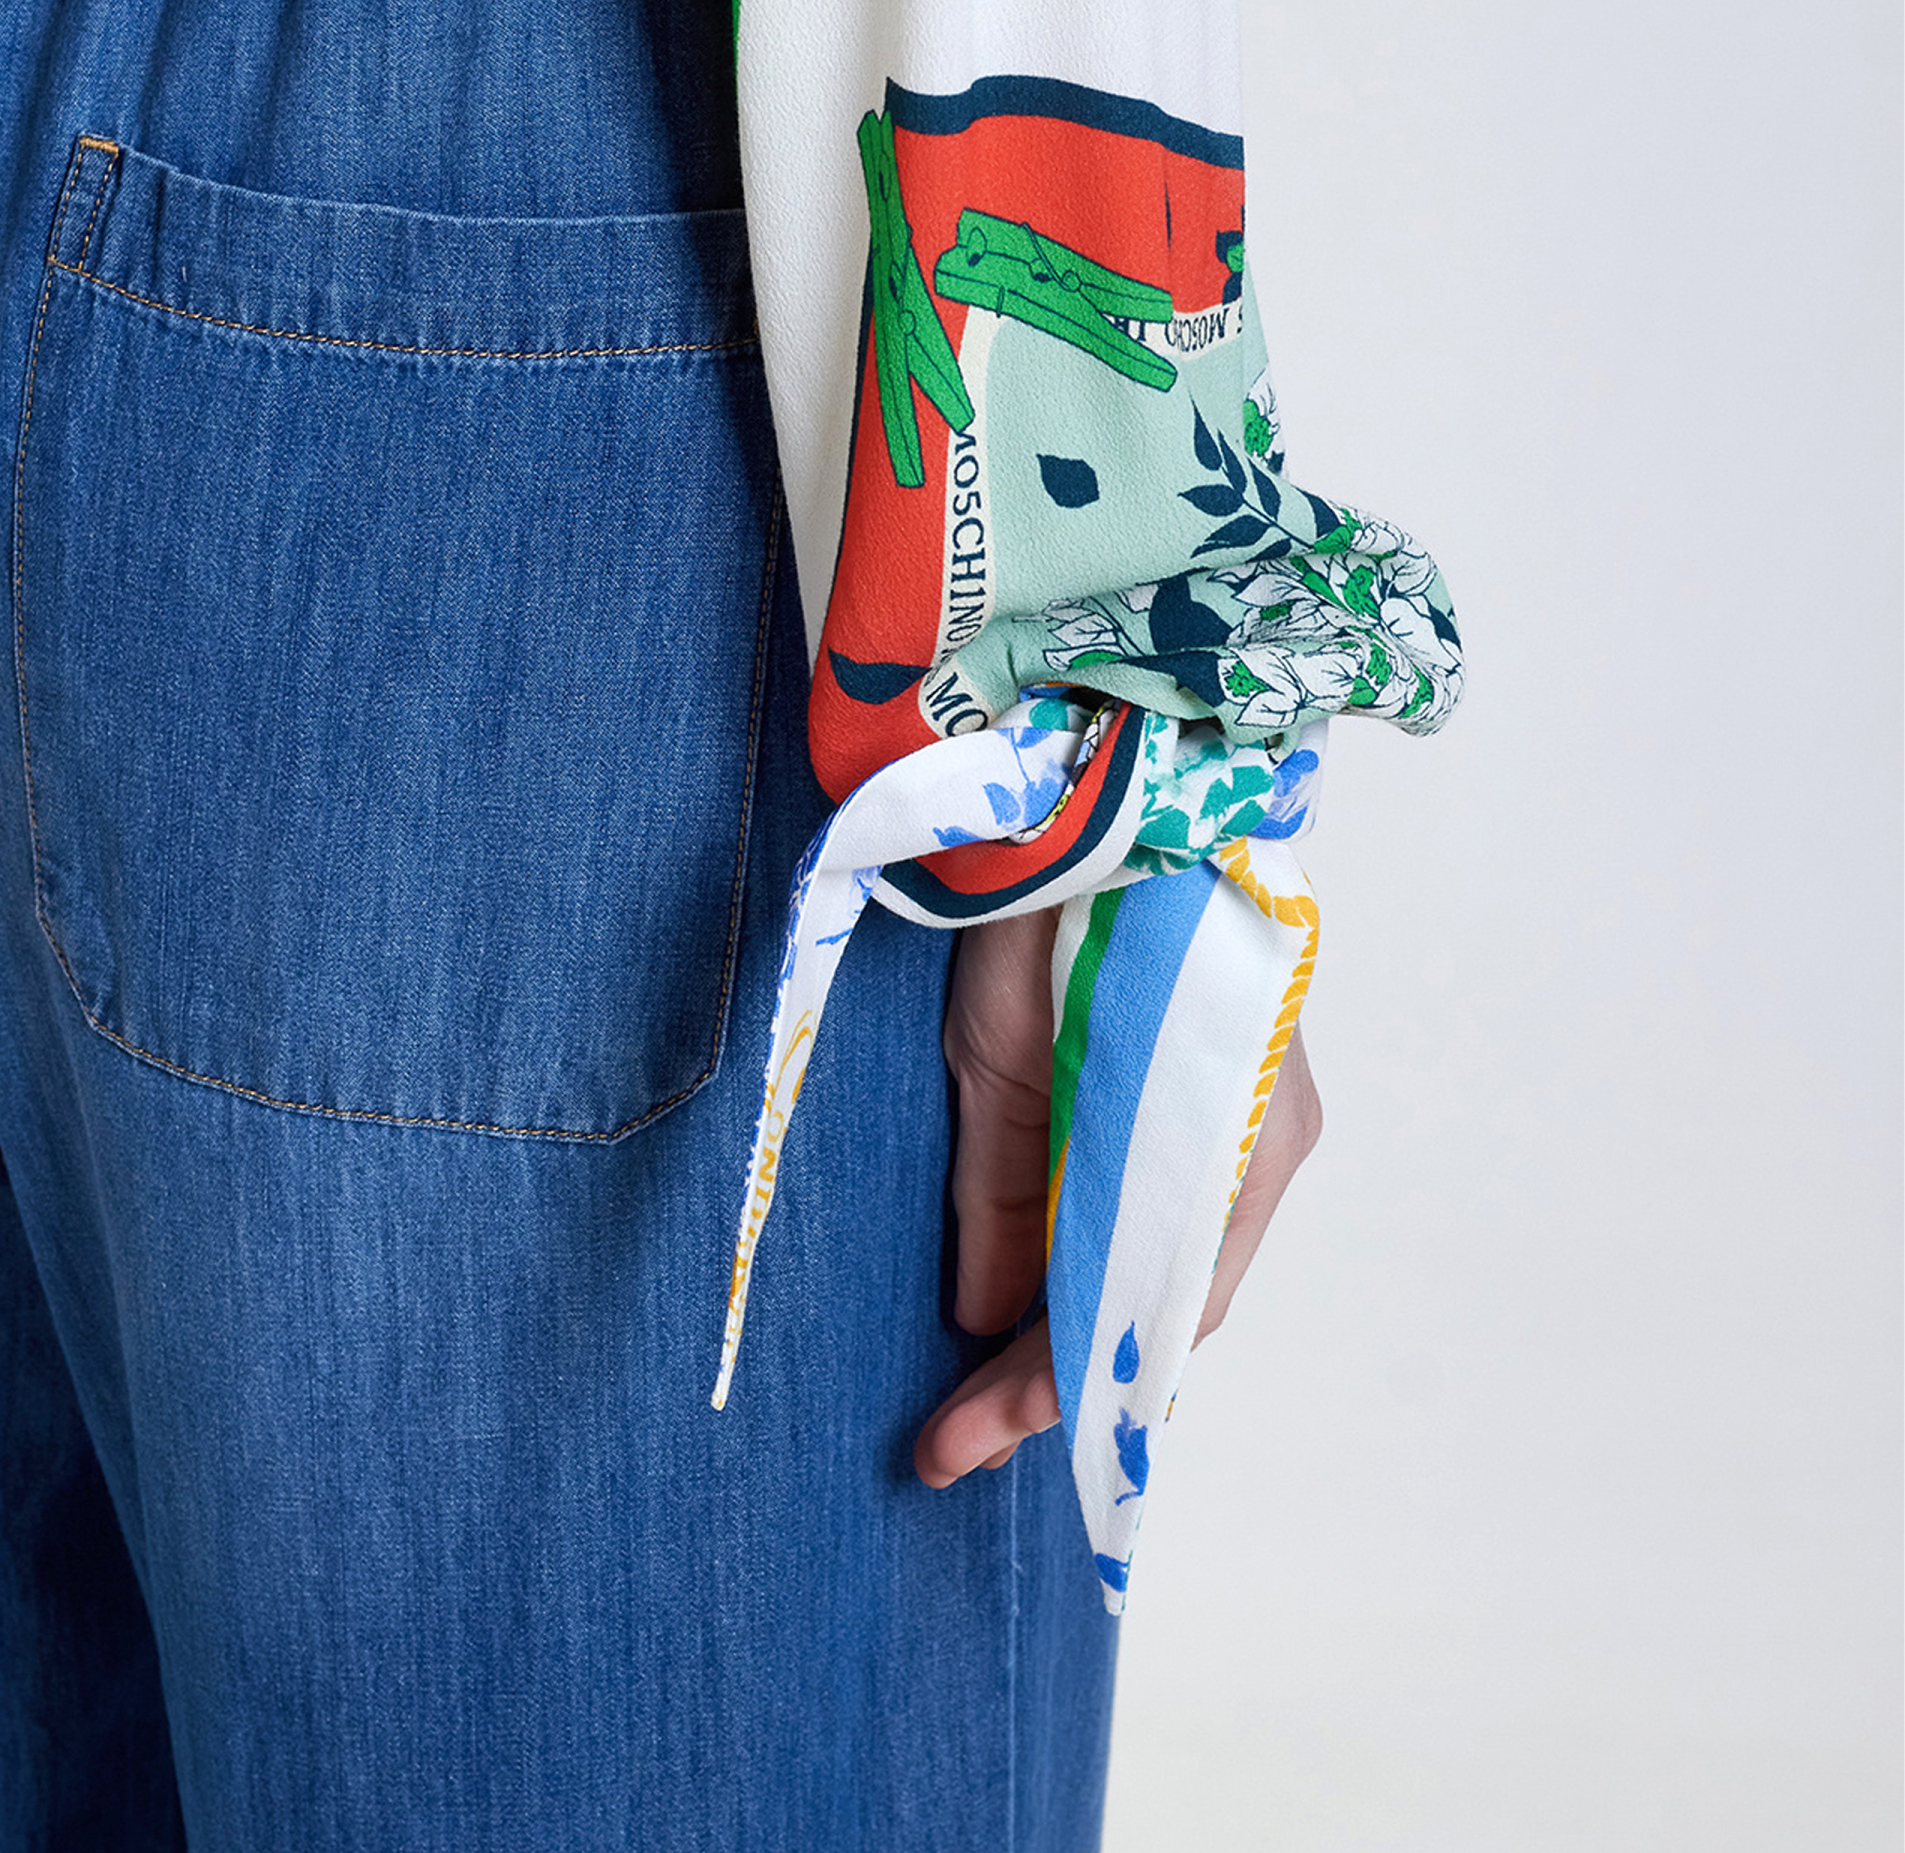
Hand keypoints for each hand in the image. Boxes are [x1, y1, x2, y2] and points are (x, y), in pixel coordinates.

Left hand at [913, 904, 1321, 1487]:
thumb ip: (1002, 1191)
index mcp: (1228, 1144)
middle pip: (1160, 1300)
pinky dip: (1101, 1255)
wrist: (1110, 777)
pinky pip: (1166, 1207)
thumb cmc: (1056, 906)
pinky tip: (1038, 1293)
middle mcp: (1262, 1142)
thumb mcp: (1000, 1060)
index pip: (1140, 1315)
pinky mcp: (1223, 1083)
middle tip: (955, 1438)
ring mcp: (1252, 1112)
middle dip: (1059, 1373)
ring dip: (1080, 1322)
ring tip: (982, 1391)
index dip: (1046, 1391)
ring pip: (1163, 1260)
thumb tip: (983, 1318)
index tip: (957, 1442)